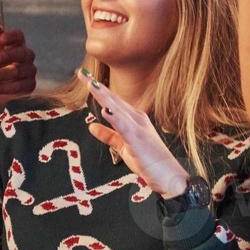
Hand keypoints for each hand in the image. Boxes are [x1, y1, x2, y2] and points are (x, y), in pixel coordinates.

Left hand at [81, 71, 190, 196]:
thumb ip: (108, 135)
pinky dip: (114, 117)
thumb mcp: (123, 146)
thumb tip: (91, 125)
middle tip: (81, 74)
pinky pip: (123, 126)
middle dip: (96, 87)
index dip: (98, 90)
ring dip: (103, 96)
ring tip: (90, 84)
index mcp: (134, 118)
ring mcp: (137, 127)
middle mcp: (136, 118)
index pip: (112, 101)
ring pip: (116, 108)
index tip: (86, 79)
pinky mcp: (137, 138)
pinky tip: (105, 109)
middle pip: (112, 99)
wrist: (168, 175)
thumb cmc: (148, 160)